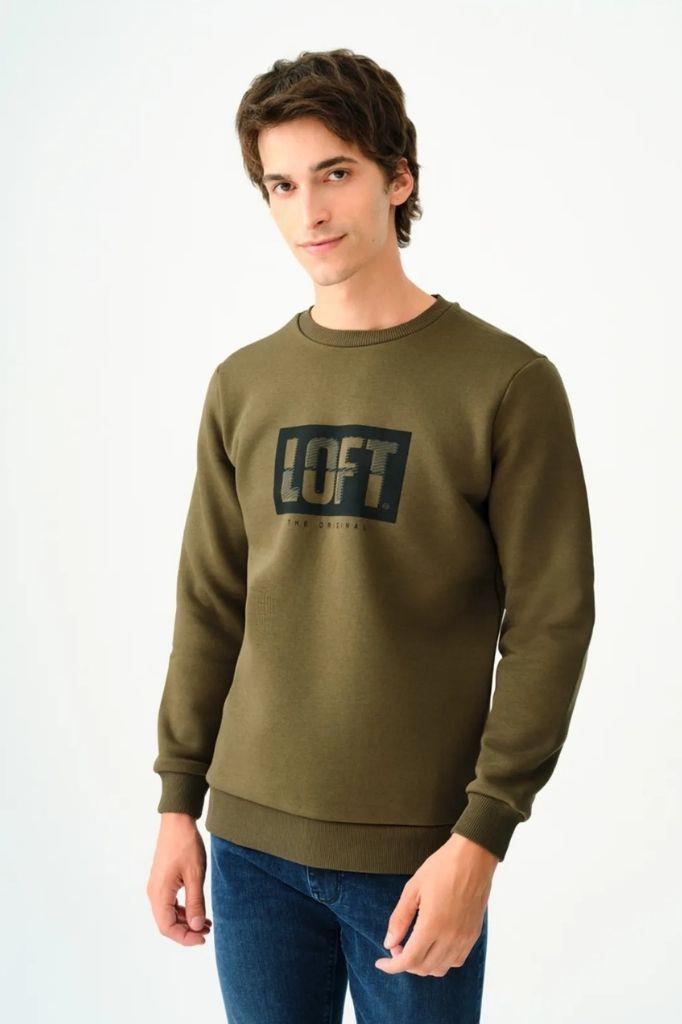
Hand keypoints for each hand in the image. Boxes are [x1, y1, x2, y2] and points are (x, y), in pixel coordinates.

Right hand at [146, 813, 212, 945]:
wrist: (177, 822)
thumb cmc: (186, 846)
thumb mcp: (195, 875)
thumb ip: (196, 903)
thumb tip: (197, 927)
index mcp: (159, 894)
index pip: (167, 928)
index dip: (185, 938)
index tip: (203, 938)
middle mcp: (154, 893)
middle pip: (166, 924)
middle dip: (186, 931)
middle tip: (207, 932)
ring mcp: (157, 887)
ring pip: (168, 915)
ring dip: (186, 922)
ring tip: (206, 923)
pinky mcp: (162, 882)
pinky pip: (170, 904)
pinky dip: (183, 911)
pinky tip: (198, 911)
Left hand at [375, 833, 497, 976]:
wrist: (474, 857)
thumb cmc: (441, 867)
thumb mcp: (413, 889)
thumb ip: (400, 919)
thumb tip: (388, 943)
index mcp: (432, 925)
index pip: (409, 960)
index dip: (392, 966)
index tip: (381, 961)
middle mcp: (450, 937)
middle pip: (423, 968)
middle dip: (405, 962)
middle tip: (396, 945)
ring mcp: (464, 938)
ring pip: (441, 968)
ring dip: (423, 964)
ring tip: (414, 945)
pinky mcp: (473, 934)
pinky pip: (456, 960)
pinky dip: (441, 960)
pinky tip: (434, 944)